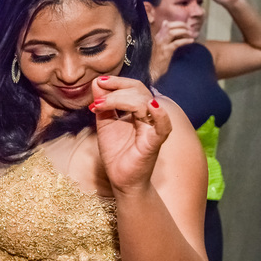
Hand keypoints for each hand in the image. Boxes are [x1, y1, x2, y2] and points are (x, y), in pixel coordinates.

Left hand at [89, 76, 171, 194]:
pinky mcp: (154, 143)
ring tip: (101, 105)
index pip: (133, 88)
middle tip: (100, 91)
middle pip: (140, 91)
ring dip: (121, 99)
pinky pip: (163, 127)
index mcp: (137, 111)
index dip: (118, 82)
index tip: (99, 81)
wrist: (121, 179)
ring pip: (145, 103)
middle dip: (118, 87)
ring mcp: (153, 128)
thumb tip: (97, 82)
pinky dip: (160, 115)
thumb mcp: (104, 124)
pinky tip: (150, 106)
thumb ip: (103, 105)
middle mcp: (148, 117)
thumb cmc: (116, 153)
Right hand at [149, 20, 193, 79]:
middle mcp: (158, 39)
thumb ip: (163, 34)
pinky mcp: (166, 51)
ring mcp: (161, 45)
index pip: (167, 25)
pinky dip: (185, 41)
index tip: (185, 26)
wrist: (151, 71)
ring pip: (172, 32)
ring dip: (183, 31)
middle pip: (170, 26)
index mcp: (157, 36)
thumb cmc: (156, 58)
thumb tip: (166, 22)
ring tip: (190, 34)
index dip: (177, 23)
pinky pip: (177, 43)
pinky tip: (191, 41)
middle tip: (189, 29)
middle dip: (181, 25)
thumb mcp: (159, 44)